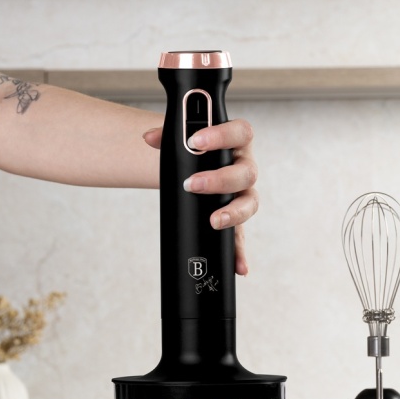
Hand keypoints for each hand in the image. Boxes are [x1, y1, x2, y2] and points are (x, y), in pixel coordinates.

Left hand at [143, 118, 258, 275]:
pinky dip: (240, 253)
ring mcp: (244, 195)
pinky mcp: (237, 220)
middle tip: (192, 185)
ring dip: (233, 214)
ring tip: (215, 221)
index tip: (195, 142)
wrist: (196, 171)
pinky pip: (242, 237)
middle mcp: (245, 168)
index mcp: (237, 143)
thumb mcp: (183, 144)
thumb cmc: (195, 155)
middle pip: (246, 173)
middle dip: (220, 180)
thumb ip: (167, 137)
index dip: (221, 136)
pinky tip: (239, 266)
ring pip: (250, 203)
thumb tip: (149, 138)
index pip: (239, 132)